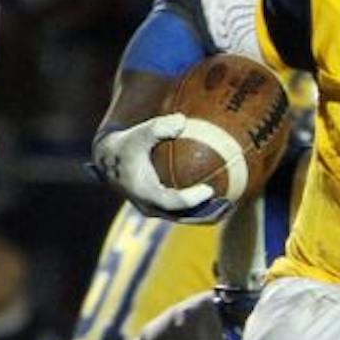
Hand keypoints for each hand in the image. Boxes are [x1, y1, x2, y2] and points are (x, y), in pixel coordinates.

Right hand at [91, 115, 219, 218]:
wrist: (109, 159)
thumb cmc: (128, 143)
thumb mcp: (140, 133)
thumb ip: (159, 127)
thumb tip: (182, 121)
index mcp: (145, 192)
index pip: (172, 202)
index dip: (192, 199)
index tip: (210, 190)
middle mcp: (149, 206)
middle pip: (182, 217)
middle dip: (206, 214)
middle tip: (228, 204)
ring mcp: (154, 210)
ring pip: (184, 219)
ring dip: (206, 216)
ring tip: (230, 206)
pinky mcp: (158, 209)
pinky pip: (182, 214)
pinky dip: (200, 210)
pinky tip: (219, 200)